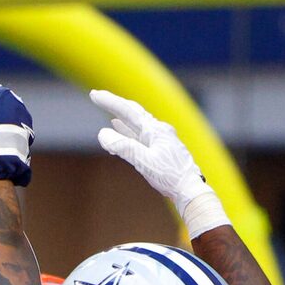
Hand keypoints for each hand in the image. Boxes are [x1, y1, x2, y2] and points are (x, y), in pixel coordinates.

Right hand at [91, 90, 224, 235]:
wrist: (190, 189)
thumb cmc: (170, 177)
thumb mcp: (144, 162)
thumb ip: (124, 147)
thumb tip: (103, 134)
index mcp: (154, 130)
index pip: (128, 111)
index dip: (110, 102)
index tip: (94, 95)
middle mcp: (158, 130)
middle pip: (133, 112)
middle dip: (114, 104)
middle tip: (97, 96)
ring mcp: (160, 139)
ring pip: (136, 122)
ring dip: (121, 115)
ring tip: (108, 109)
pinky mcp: (160, 149)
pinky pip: (140, 134)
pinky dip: (128, 130)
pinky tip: (121, 128)